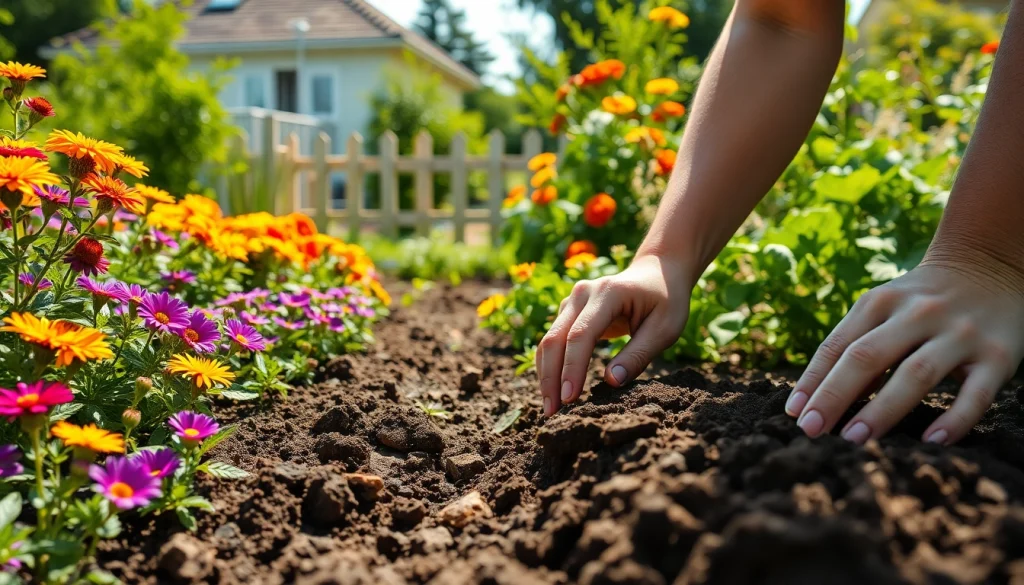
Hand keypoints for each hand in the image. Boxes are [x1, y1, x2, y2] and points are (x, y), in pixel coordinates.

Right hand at [537, 254, 691, 416]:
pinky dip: (550, 366)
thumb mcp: (665, 329)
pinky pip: (553, 340)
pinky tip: (553, 390)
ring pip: (549, 340)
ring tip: (550, 408)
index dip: (572, 368)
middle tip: (552, 413)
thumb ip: (638, 355)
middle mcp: (582, 293)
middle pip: (556, 338)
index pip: (581, 335)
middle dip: (551, 377)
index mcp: (608, 293)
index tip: (569, 399)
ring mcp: (572, 300)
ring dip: (546, 375)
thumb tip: (612, 382)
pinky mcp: (568, 311)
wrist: (658, 273)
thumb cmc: (666, 301)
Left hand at [786, 260, 1023, 444]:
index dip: (813, 380)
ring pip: (915, 373)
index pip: (838, 344)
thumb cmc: (919, 301)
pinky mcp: (998, 356)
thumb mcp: (883, 307)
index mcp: (881, 302)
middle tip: (812, 430)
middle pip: (868, 356)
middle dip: (835, 395)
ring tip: (853, 439)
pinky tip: (931, 441)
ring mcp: (959, 334)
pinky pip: (976, 393)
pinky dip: (954, 419)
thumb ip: (853, 345)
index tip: (795, 414)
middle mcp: (918, 314)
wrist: (990, 265)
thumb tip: (811, 400)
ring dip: (881, 409)